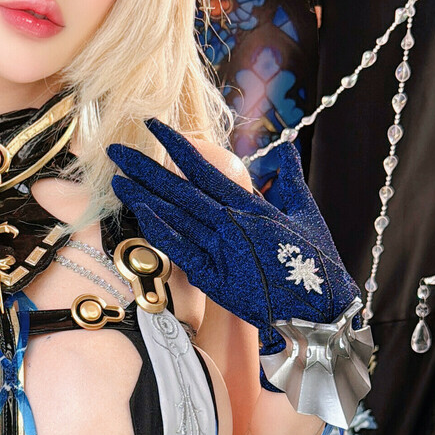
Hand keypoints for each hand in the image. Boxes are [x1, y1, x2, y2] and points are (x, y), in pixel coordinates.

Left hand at [109, 119, 360, 351]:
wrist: (319, 308)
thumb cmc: (314, 261)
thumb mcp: (306, 212)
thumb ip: (290, 178)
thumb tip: (285, 148)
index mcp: (251, 205)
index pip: (204, 167)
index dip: (176, 145)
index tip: (152, 126)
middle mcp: (231, 223)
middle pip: (179, 190)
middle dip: (145, 169)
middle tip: (115, 150)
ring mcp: (221, 251)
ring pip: (175, 217)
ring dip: (143, 197)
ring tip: (117, 179)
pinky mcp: (216, 279)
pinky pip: (181, 251)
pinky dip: (161, 232)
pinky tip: (140, 214)